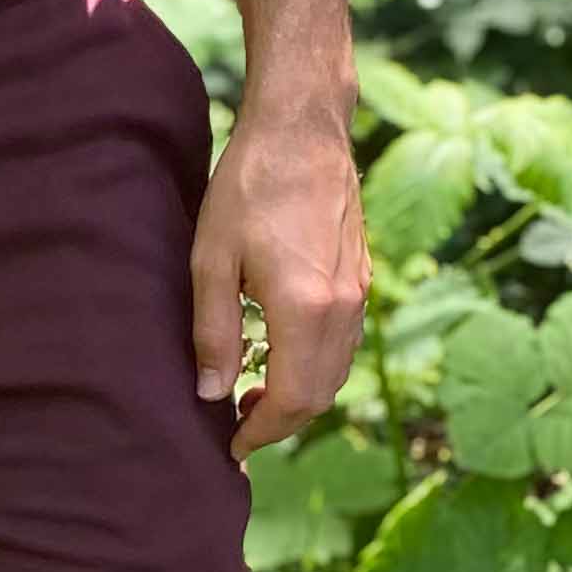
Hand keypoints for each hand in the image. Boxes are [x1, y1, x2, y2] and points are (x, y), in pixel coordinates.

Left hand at [190, 109, 368, 461]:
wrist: (302, 127)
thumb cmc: (248, 186)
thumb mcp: (211, 262)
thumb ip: (214, 334)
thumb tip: (212, 394)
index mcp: (306, 307)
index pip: (292, 399)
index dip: (260, 431)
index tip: (230, 445)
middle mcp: (343, 306)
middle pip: (319, 395)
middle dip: (280, 422)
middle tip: (237, 425)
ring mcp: (358, 291)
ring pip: (336, 372)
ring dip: (299, 397)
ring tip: (253, 394)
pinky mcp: (360, 276)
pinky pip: (343, 345)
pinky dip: (315, 368)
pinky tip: (280, 357)